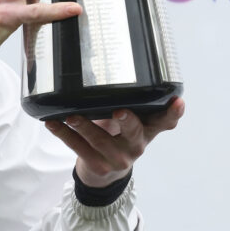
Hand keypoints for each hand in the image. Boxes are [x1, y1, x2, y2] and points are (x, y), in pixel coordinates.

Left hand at [45, 98, 184, 187]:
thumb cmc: (117, 133)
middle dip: (127, 121)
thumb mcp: (129, 118)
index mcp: (148, 129)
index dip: (173, 112)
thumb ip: (129, 99)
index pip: (166, 121)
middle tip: (118, 111)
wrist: (104, 170)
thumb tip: (111, 60)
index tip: (177, 100)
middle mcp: (137, 144)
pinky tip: (52, 123)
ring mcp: (118, 158)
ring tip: (71, 115)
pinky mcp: (98, 165)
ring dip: (84, 127)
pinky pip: (78, 148)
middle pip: (134, 132)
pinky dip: (63, 134)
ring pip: (100, 141)